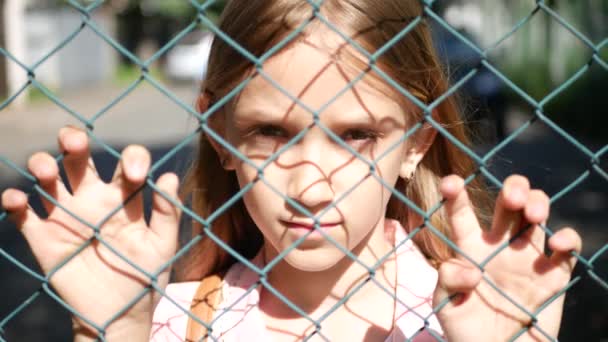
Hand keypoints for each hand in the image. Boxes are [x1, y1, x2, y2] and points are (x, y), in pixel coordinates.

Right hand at [1, 126, 180, 337]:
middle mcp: (93, 200)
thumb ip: (168, 213)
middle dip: (73, 141)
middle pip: (78, 159)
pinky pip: (23, 215)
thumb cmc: (145, 277)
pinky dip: (15, 202)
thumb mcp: (163, 246)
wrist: (119, 315)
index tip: (135, 173)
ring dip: (42, 165)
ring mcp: (67, 217)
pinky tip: (18, 199)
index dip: (131, 157)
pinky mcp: (43, 238)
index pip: (126, 164)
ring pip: (48, 179)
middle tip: (74, 141)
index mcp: (125, 199)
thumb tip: (168, 176)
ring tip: (46, 169)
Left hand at [433, 175, 581, 340]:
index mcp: (470, 248)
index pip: (462, 213)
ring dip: (539, 202)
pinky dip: (568, 238)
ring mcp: (529, 256)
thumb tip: (472, 269)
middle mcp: (500, 245)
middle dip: (514, 188)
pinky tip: (556, 244)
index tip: (451, 183)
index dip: (456, 195)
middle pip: (510, 201)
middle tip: (512, 199)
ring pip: (538, 211)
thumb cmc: (466, 331)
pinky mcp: (555, 273)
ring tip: (533, 215)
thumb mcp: (445, 306)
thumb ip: (448, 282)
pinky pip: (567, 246)